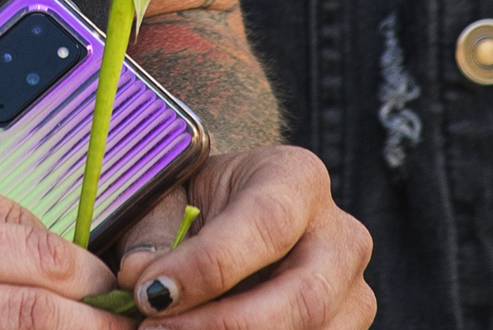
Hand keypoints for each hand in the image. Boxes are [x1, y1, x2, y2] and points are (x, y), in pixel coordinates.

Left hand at [110, 144, 372, 327]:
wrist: (229, 223)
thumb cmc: (198, 206)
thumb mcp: (170, 200)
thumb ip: (152, 236)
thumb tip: (140, 278)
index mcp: (298, 178)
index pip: (267, 224)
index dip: (207, 267)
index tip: (150, 292)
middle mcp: (341, 236)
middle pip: (305, 296)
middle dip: (225, 324)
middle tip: (157, 328)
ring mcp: (352, 293)